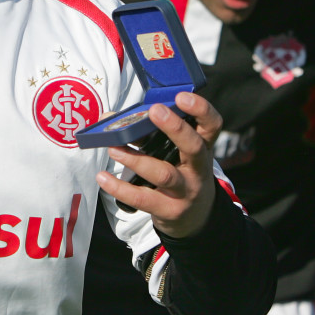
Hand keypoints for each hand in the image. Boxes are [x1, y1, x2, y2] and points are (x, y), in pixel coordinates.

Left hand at [96, 92, 221, 238]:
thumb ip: (146, 133)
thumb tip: (108, 117)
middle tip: (154, 110)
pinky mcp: (169, 210)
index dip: (201, 109)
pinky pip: (143, 198)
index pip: (211, 125)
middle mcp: (198, 168)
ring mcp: (186, 191)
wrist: (195, 217)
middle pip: (193, 147)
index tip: (181, 96)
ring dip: (136, 159)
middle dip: (174, 128)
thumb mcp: (173, 152)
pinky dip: (120, 188)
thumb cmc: (178, 172)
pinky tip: (103, 178)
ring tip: (113, 148)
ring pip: (164, 174)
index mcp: (202, 147)